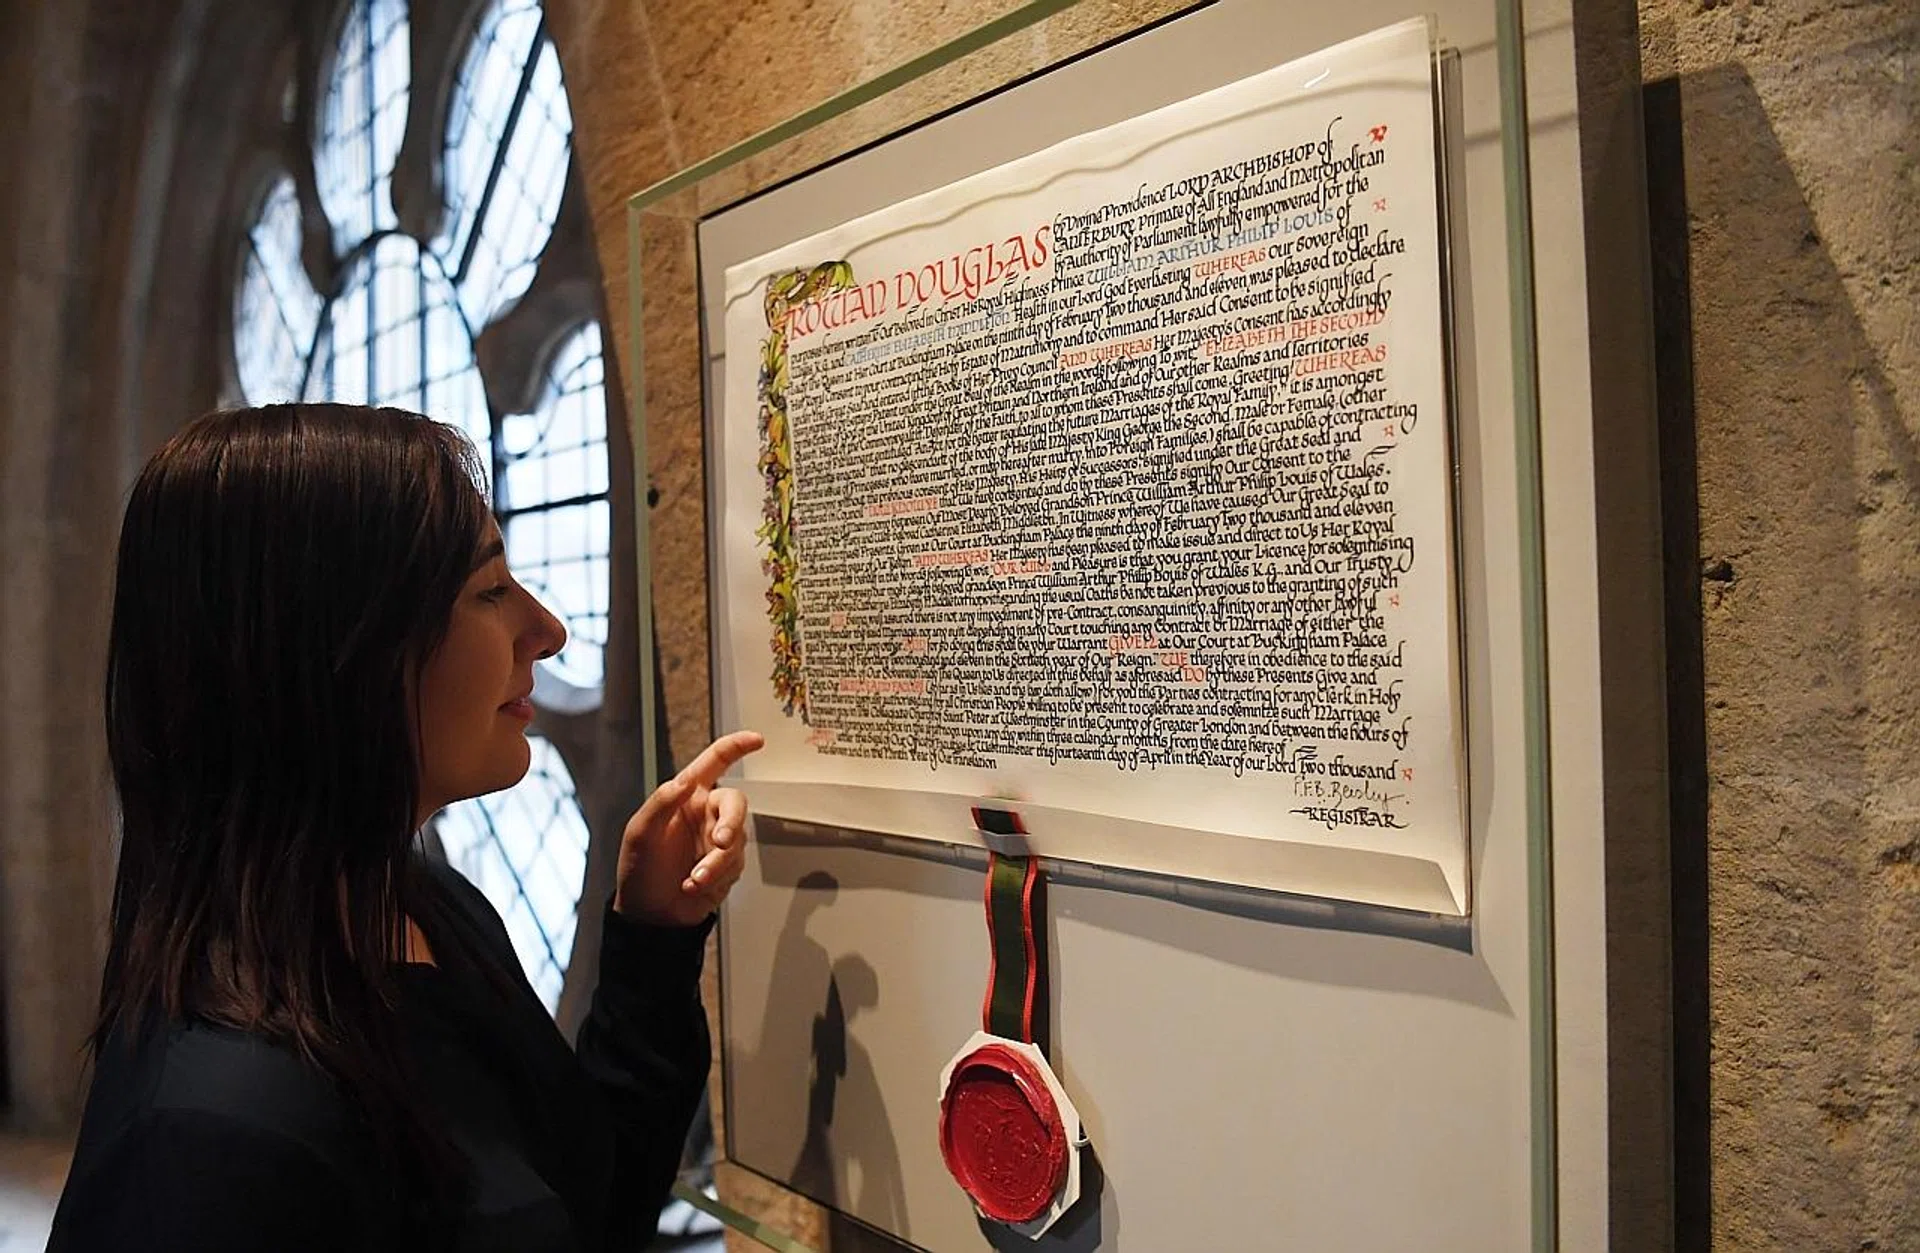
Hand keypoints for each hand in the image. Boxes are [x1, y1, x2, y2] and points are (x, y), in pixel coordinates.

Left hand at [614, 730, 764, 926]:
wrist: (650, 915)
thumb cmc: (639, 870)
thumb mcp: (640, 833)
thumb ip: (661, 802)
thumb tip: (683, 781)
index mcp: (686, 796)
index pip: (715, 762)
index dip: (736, 747)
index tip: (756, 740)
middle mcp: (705, 814)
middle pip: (735, 804)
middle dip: (731, 822)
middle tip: (721, 841)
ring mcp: (717, 840)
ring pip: (736, 840)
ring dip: (716, 862)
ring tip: (694, 878)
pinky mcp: (728, 866)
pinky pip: (735, 864)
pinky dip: (716, 876)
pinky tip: (693, 885)